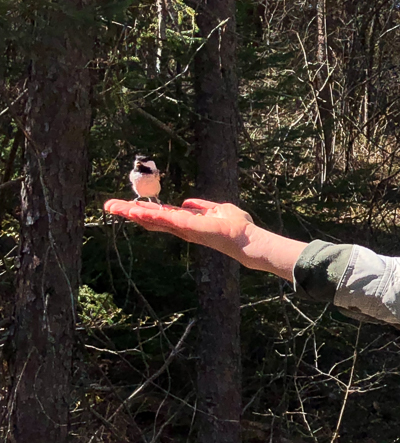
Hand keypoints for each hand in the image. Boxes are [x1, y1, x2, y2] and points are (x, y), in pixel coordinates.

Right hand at [103, 198, 307, 279]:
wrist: (248, 240)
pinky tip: (135, 211)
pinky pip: (165, 220)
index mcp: (187, 223)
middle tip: (109, 206)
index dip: (144, 212)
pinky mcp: (188, 228)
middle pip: (151, 220)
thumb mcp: (218, 210)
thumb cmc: (238, 227)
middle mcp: (181, 228)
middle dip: (130, 213)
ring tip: (113, 207)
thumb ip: (203, 206)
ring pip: (153, 220)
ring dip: (133, 213)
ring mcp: (183, 229)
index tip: (127, 207)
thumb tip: (189, 202)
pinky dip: (150, 215)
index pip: (161, 216)